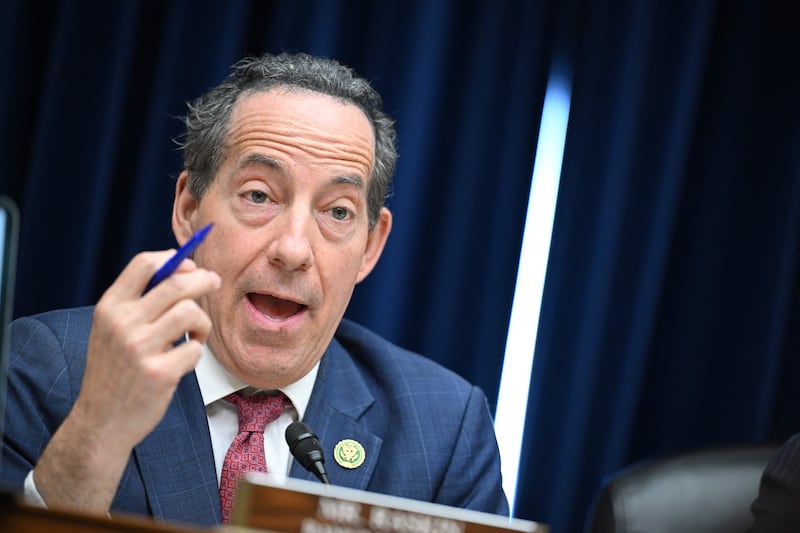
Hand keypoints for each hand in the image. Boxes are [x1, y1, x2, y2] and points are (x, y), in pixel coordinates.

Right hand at [34, 250, 220, 513]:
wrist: (101, 422)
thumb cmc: (115, 372)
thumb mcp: (112, 329)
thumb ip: (140, 301)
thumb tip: (184, 269)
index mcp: (109, 308)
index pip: (144, 264)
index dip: (173, 259)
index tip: (190, 266)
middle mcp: (122, 323)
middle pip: (176, 284)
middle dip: (203, 280)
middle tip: (214, 282)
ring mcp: (140, 348)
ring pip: (191, 312)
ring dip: (202, 321)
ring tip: (195, 333)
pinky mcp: (159, 373)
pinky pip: (195, 348)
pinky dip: (196, 352)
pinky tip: (183, 361)